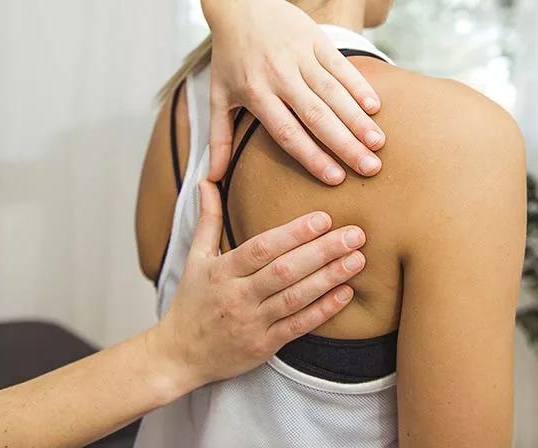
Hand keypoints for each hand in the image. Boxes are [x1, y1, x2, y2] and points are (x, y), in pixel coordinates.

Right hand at [148, 181, 365, 390]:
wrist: (179, 355)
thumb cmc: (191, 302)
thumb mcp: (194, 258)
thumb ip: (208, 219)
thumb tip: (207, 181)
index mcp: (222, 271)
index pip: (261, 248)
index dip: (293, 233)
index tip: (323, 218)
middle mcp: (238, 296)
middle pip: (284, 270)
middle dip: (322, 251)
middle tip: (355, 234)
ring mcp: (252, 323)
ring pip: (296, 297)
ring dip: (329, 277)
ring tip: (358, 259)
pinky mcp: (264, 346)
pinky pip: (298, 326)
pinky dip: (323, 310)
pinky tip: (346, 293)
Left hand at [200, 0, 385, 184]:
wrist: (238, 4)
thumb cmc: (229, 57)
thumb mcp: (218, 96)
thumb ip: (218, 138)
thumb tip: (211, 178)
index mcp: (256, 93)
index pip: (288, 133)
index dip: (312, 156)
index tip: (335, 178)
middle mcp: (279, 75)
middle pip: (317, 117)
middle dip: (345, 145)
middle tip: (370, 168)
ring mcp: (299, 55)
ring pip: (333, 93)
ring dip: (358, 119)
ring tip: (378, 143)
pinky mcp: (315, 38)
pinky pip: (340, 66)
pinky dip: (358, 86)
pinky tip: (375, 107)